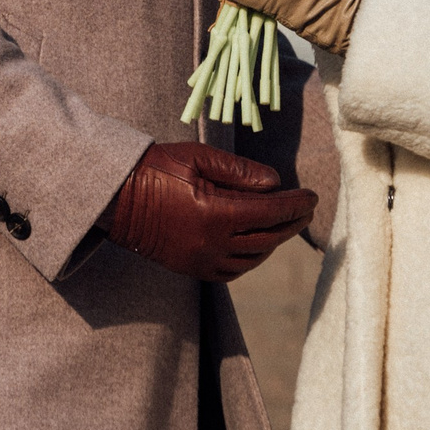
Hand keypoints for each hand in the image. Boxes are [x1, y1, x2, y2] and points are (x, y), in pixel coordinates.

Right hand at [103, 142, 316, 281]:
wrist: (116, 197)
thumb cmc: (157, 168)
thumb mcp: (198, 158)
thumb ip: (239, 171)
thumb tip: (275, 183)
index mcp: (215, 214)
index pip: (270, 212)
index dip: (296, 204)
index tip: (313, 195)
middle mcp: (211, 244)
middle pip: (267, 238)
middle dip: (291, 223)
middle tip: (306, 208)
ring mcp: (201, 261)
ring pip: (253, 259)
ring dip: (274, 242)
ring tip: (285, 223)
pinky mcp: (192, 269)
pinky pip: (233, 271)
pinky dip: (252, 258)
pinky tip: (257, 243)